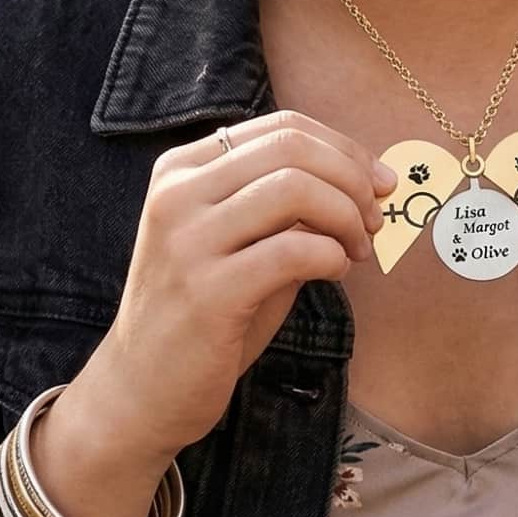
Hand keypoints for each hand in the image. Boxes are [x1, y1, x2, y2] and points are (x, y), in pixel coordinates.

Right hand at [55, 110, 394, 485]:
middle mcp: (178, 195)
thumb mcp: (236, 242)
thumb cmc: (201, 313)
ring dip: (345, 217)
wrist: (140, 389)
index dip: (343, 149)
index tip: (377, 183)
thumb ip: (283, 205)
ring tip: (356, 250)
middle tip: (374, 218)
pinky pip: (293, 250)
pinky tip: (334, 273)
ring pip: (294, 189)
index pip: (280, 127)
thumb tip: (363, 180)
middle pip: (291, 148)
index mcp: (182, 170)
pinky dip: (331, 256)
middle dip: (351, 178)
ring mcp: (188, 242)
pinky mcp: (208, 293)